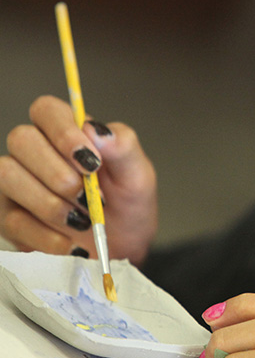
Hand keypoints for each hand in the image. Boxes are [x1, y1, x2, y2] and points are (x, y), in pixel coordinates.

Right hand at [0, 95, 156, 264]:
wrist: (122, 248)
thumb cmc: (128, 205)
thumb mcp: (139, 177)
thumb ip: (124, 148)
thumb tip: (97, 130)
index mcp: (69, 133)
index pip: (47, 109)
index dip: (64, 132)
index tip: (92, 162)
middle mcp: (36, 152)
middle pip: (22, 139)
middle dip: (58, 173)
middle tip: (87, 196)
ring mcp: (16, 183)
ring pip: (6, 175)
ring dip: (49, 204)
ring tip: (81, 221)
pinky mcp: (8, 216)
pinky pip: (10, 219)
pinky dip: (45, 235)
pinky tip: (70, 244)